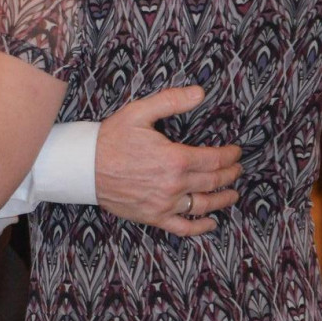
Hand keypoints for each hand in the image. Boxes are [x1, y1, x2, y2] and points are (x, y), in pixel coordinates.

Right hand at [95, 85, 240, 235]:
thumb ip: (171, 101)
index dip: (229, 156)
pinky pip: (183, 227)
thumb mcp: (139, 112)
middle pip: (213, 182)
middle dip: (230, 175)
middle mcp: (173, 184)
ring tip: (232, 194)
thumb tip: (200, 93)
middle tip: (237, 170)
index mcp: (174, 159)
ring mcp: (164, 204)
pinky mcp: (153, 217)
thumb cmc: (111, 139)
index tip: (236, 152)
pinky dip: (200, 227)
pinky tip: (211, 222)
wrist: (84, 167)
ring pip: (203, 205)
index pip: (214, 160)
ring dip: (222, 200)